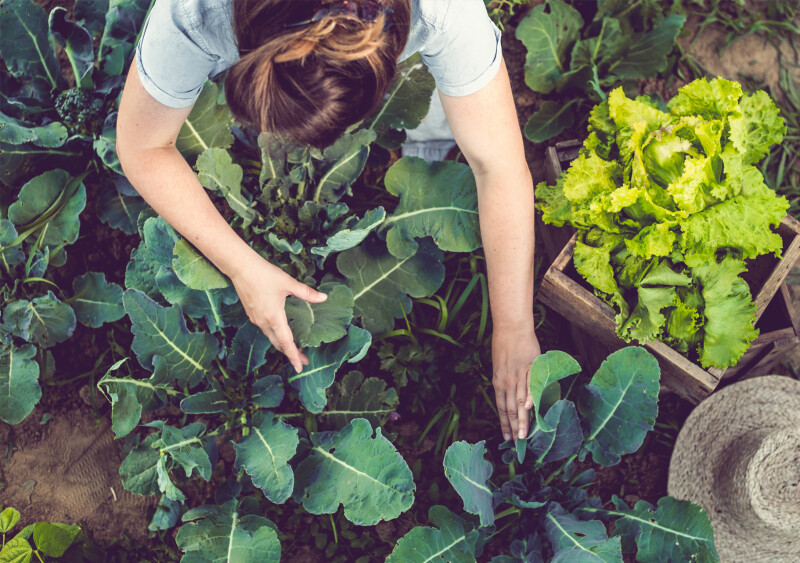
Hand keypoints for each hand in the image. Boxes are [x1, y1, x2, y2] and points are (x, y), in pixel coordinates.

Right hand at [230, 253, 326, 372]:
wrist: (240, 268)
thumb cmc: (264, 274)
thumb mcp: (288, 283)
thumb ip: (307, 293)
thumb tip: (324, 298)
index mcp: (274, 318)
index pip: (286, 343)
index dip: (294, 356)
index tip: (300, 367)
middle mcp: (264, 322)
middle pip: (278, 344)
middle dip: (291, 353)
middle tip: (304, 360)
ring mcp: (256, 319)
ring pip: (271, 337)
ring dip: (283, 345)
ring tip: (294, 348)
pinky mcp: (252, 314)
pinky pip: (265, 329)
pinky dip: (275, 335)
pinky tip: (281, 331)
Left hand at [492, 326, 540, 441]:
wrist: (511, 327)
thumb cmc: (504, 345)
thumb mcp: (499, 366)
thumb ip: (503, 382)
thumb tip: (508, 396)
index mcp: (498, 382)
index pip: (501, 407)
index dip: (504, 423)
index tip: (507, 437)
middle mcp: (507, 381)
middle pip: (511, 408)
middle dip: (513, 427)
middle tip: (517, 443)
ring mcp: (518, 375)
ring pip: (521, 401)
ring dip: (522, 419)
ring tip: (524, 435)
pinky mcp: (530, 368)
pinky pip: (531, 386)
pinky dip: (531, 397)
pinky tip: (531, 409)